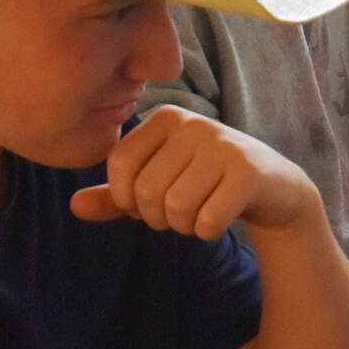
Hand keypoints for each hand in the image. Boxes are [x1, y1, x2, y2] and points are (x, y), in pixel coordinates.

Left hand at [70, 104, 318, 240]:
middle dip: (157, 218)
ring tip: (199, 214)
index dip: (126, 199)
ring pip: (176, 207)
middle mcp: (194, 123)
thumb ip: (116, 196)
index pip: (119, 166)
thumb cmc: (206, 183)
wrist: (274, 188)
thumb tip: (73, 207)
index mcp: (165, 117)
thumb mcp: (159, 184)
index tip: (148, 203)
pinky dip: (207, 231)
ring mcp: (224, 145)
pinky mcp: (249, 172)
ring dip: (183, 227)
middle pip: (147, 191)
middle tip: (179, 214)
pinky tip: (221, 218)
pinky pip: (207, 220)